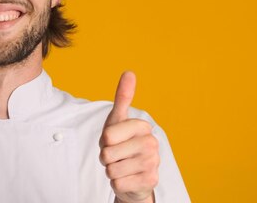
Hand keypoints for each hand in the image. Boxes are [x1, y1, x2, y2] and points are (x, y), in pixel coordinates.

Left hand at [99, 71, 158, 202]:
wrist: (134, 174)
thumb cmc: (122, 144)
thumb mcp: (117, 120)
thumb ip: (122, 96)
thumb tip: (129, 72)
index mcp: (143, 126)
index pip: (108, 136)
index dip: (104, 141)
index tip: (113, 141)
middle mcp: (151, 144)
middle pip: (108, 154)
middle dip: (106, 157)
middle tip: (116, 155)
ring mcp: (152, 164)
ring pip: (111, 170)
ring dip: (111, 170)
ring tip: (121, 166)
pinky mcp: (150, 182)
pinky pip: (117, 184)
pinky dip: (117, 183)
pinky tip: (127, 178)